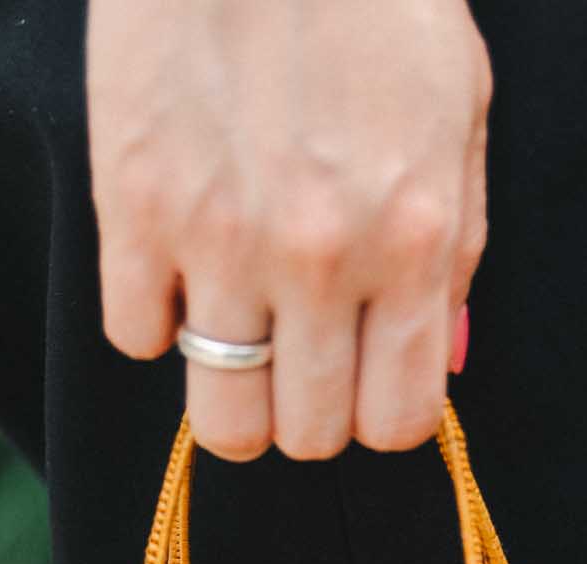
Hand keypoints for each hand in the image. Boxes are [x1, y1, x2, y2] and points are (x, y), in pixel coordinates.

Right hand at [87, 0, 488, 460]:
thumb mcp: (455, 106)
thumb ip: (456, 244)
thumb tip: (444, 361)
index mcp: (412, 235)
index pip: (398, 420)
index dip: (377, 411)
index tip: (360, 373)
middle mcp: (320, 257)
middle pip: (307, 434)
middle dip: (306, 406)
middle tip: (296, 347)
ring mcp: (218, 236)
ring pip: (220, 417)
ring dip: (230, 386)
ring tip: (236, 323)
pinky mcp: (131, 202)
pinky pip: (132, 335)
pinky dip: (152, 313)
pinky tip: (174, 256)